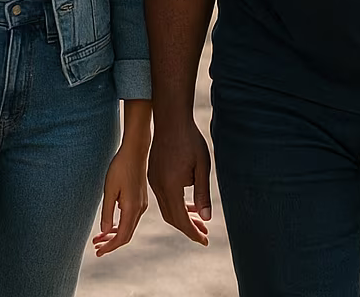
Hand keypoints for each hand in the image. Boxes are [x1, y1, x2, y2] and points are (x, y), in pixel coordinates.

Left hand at [92, 138, 149, 255]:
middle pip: (126, 235)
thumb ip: (107, 212)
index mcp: (132, 209)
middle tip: (96, 248)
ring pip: (128, 227)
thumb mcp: (109, 189)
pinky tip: (110, 224)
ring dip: (114, 234)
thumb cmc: (120, 167)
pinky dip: (119, 225)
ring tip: (99, 237)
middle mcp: (140, 209)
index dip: (110, 246)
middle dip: (111, 243)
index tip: (99, 252)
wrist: (135, 151)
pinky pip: (130, 218)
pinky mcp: (140, 199)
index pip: (122, 237)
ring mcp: (142, 205)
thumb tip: (105, 231)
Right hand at [147, 118, 211, 245]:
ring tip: (198, 221)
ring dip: (181, 217)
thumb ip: (203, 194)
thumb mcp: (202, 167)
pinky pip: (163, 197)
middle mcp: (158, 185)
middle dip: (187, 228)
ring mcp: (153, 179)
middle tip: (203, 235)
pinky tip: (187, 204)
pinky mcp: (153, 174)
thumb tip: (206, 218)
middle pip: (171, 217)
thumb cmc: (190, 141)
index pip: (180, 219)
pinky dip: (174, 205)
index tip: (204, 241)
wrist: (170, 119)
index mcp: (170, 186)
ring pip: (166, 207)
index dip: (193, 232)